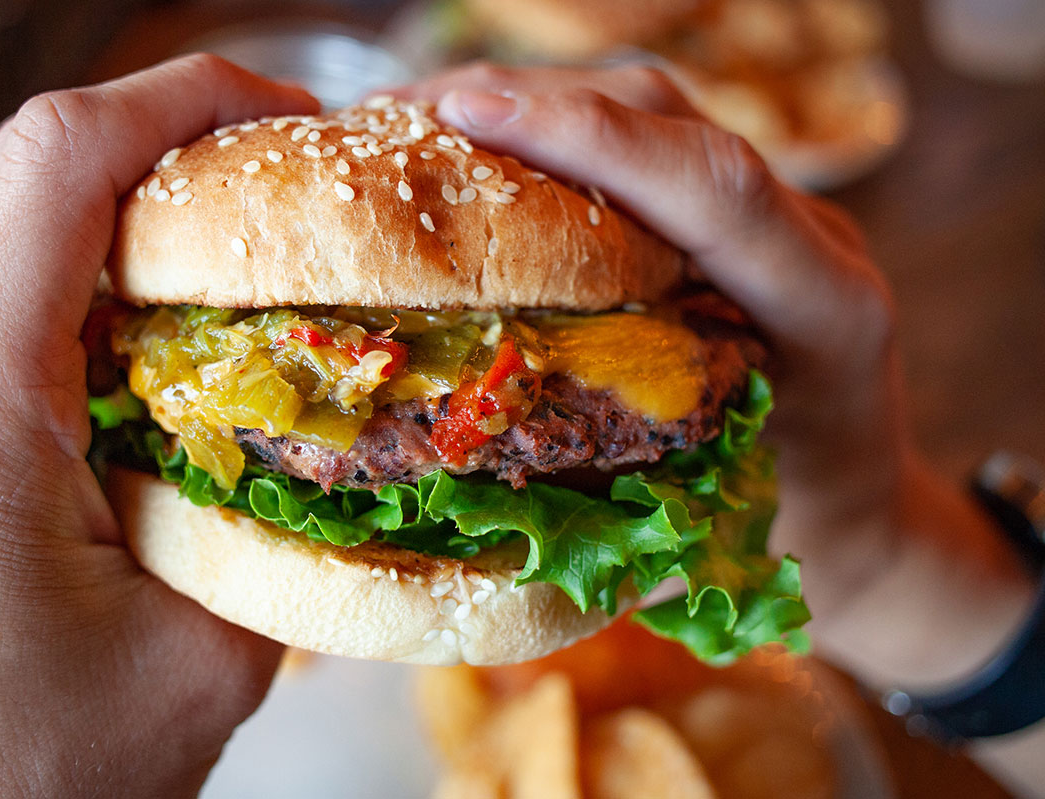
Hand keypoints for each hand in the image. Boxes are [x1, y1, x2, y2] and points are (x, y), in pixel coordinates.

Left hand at [0, 55, 315, 796]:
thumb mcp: (188, 672)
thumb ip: (287, 554)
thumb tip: (354, 486)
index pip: (61, 160)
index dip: (188, 99)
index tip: (296, 115)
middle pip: (45, 188)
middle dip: (187, 166)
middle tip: (302, 204)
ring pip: (31, 258)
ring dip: (154, 252)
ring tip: (263, 293)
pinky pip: (18, 336)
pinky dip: (116, 325)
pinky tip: (190, 386)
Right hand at [395, 64, 1033, 683]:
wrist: (868, 511)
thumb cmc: (791, 538)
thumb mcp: (703, 530)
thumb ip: (598, 498)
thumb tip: (441, 474)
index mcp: (822, 310)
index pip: (712, 186)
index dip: (589, 139)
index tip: (465, 113)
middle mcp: (813, 240)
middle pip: (671, 119)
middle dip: (533, 99)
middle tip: (401, 111)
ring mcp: (785, 217)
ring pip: (657, 115)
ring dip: (536, 102)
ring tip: (420, 118)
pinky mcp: (750, 215)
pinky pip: (654, 144)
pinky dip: (563, 134)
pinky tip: (485, 146)